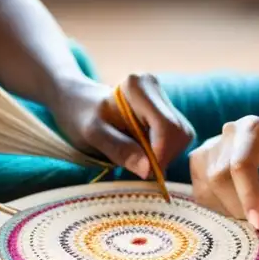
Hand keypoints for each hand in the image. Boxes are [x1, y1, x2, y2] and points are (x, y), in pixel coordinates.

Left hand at [53, 74, 194, 177]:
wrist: (77, 104)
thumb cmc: (79, 116)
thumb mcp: (92, 135)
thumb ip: (119, 149)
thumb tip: (149, 170)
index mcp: (138, 87)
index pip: (167, 128)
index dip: (160, 155)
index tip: (143, 172)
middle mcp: (155, 88)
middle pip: (180, 133)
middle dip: (163, 157)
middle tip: (138, 167)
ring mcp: (163, 99)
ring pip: (182, 137)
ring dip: (163, 156)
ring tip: (136, 158)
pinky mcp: (167, 112)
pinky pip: (177, 139)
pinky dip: (163, 153)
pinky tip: (142, 152)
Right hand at [189, 116, 258, 227]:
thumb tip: (255, 220)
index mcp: (253, 129)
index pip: (240, 166)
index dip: (247, 197)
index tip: (258, 223)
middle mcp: (227, 133)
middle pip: (218, 177)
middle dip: (237, 205)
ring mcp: (211, 145)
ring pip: (206, 186)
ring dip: (227, 206)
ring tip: (249, 207)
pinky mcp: (201, 160)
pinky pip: (201, 189)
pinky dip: (217, 203)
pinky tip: (236, 202)